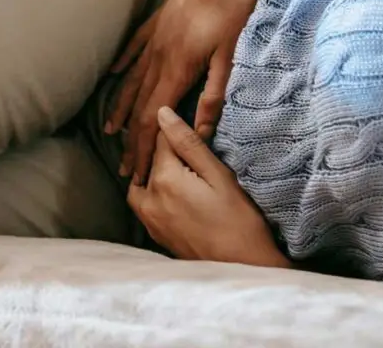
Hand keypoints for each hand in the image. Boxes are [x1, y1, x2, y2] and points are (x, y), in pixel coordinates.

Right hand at [106, 0, 277, 184]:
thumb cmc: (234, 3)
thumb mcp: (231, 52)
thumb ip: (214, 92)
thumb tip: (200, 130)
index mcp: (178, 67)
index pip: (152, 118)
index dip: (142, 148)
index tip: (134, 173)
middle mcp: (160, 54)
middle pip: (138, 106)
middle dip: (130, 140)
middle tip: (123, 169)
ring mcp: (157, 36)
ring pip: (132, 80)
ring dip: (121, 108)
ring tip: (109, 130)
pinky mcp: (161, 20)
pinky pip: (135, 47)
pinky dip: (123, 65)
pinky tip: (113, 75)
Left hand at [127, 107, 289, 267]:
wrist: (242, 269)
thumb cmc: (239, 221)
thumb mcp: (219, 176)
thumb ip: (188, 143)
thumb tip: (162, 113)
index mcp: (164, 179)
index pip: (159, 139)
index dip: (174, 129)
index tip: (189, 127)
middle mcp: (149, 198)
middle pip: (148, 162)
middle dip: (164, 151)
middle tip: (187, 150)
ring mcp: (149, 220)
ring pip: (140, 184)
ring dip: (154, 173)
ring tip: (178, 171)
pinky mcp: (155, 235)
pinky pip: (143, 205)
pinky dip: (152, 193)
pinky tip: (173, 193)